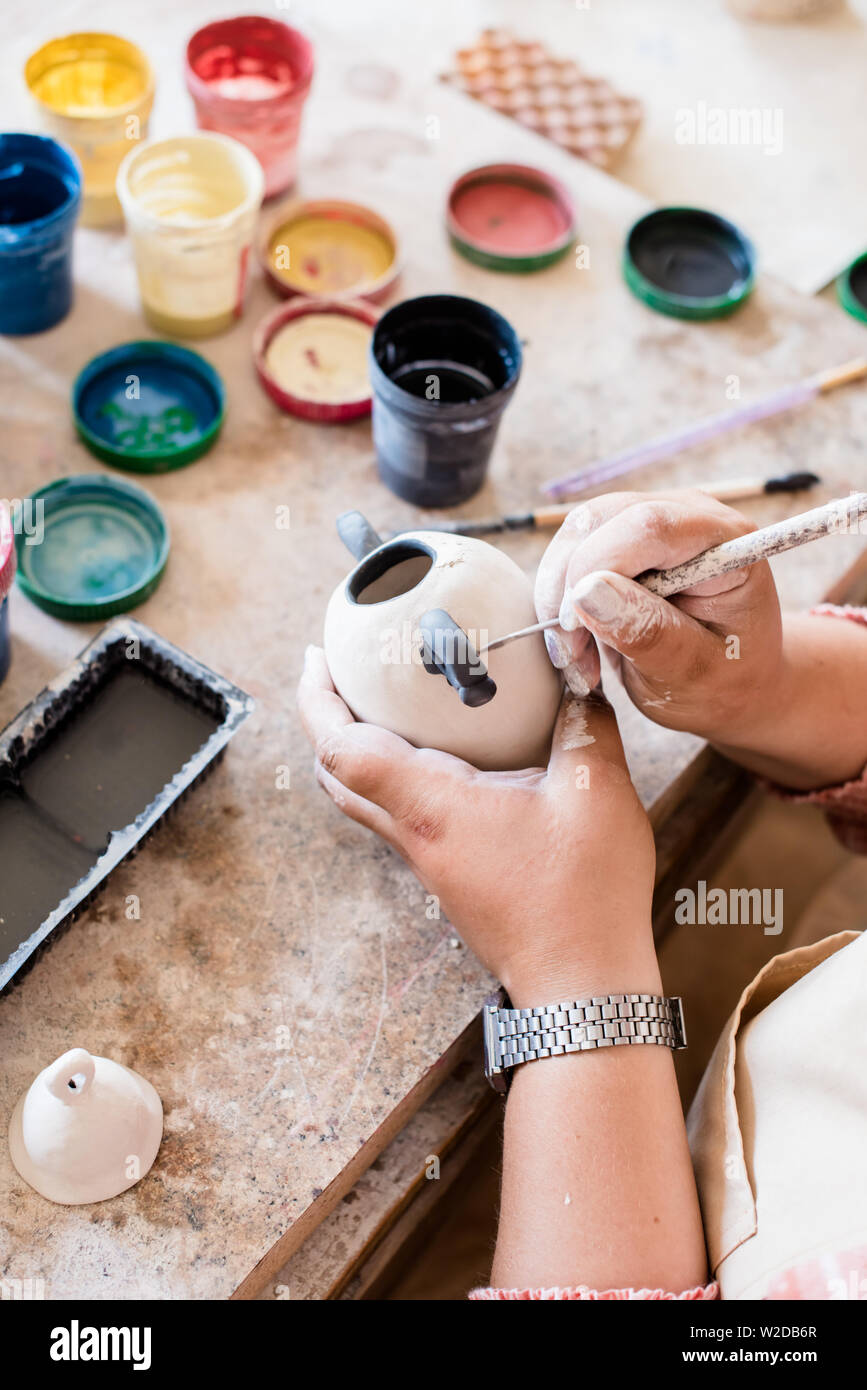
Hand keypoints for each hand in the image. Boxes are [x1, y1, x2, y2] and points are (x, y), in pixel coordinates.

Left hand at [298, 648, 658, 1005]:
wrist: (582, 989)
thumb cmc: (583, 899)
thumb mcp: (597, 793)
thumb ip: (584, 725)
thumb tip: (577, 679)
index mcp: (433, 809)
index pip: (342, 749)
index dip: (319, 698)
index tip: (317, 658)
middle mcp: (416, 835)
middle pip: (336, 773)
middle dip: (324, 716)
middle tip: (337, 671)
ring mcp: (427, 860)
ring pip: (362, 798)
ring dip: (354, 747)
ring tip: (379, 703)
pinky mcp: (446, 874)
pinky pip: (397, 814)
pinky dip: (391, 775)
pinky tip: (436, 755)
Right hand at [534, 490, 783, 749]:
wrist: (730, 683)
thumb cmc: (723, 682)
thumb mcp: (691, 673)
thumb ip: (648, 632)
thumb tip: (587, 592)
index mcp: (725, 542)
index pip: (647, 526)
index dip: (597, 567)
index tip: (576, 629)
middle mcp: (689, 514)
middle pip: (599, 520)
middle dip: (568, 586)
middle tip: (571, 655)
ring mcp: (653, 516)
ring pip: (576, 531)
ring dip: (557, 595)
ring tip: (576, 655)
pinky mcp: (623, 533)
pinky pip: (571, 548)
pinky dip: (559, 596)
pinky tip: (578, 640)